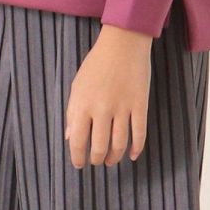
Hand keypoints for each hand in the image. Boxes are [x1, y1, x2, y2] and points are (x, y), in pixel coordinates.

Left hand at [64, 25, 152, 167]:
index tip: (78, 164)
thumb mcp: (77, 86)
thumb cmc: (96, 64)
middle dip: (96, 159)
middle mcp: (102, 109)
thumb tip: (70, 138)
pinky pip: (139, 133)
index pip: (78, 141)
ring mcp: (122, 107)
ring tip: (110, 161)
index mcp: (83, 104)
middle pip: (99, 146)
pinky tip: (132, 155)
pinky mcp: (140, 105)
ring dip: (114, 157)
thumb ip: (72, 112)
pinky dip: (136, 148)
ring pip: (119, 144)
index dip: (77, 157)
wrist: (122, 44)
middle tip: (96, 161)